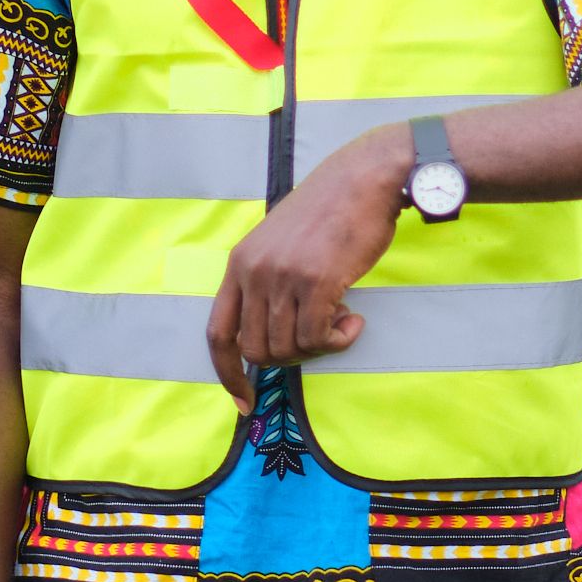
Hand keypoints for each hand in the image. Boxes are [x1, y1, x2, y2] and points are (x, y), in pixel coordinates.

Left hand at [206, 125, 409, 410]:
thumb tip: (268, 336)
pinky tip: (353, 321)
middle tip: (318, 340)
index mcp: (239, 264)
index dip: (228, 375)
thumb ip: (265, 282)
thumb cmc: (328, 213)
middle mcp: (255, 271)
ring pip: (290, 348)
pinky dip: (339, 340)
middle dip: (289, 359)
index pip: (218, 335)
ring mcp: (284, 276)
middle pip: (257, 350)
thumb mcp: (278, 243)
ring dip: (320, 346)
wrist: (363, 179)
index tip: (244, 401)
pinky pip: (319, 337)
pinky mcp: (318, 281)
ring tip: (341, 321)